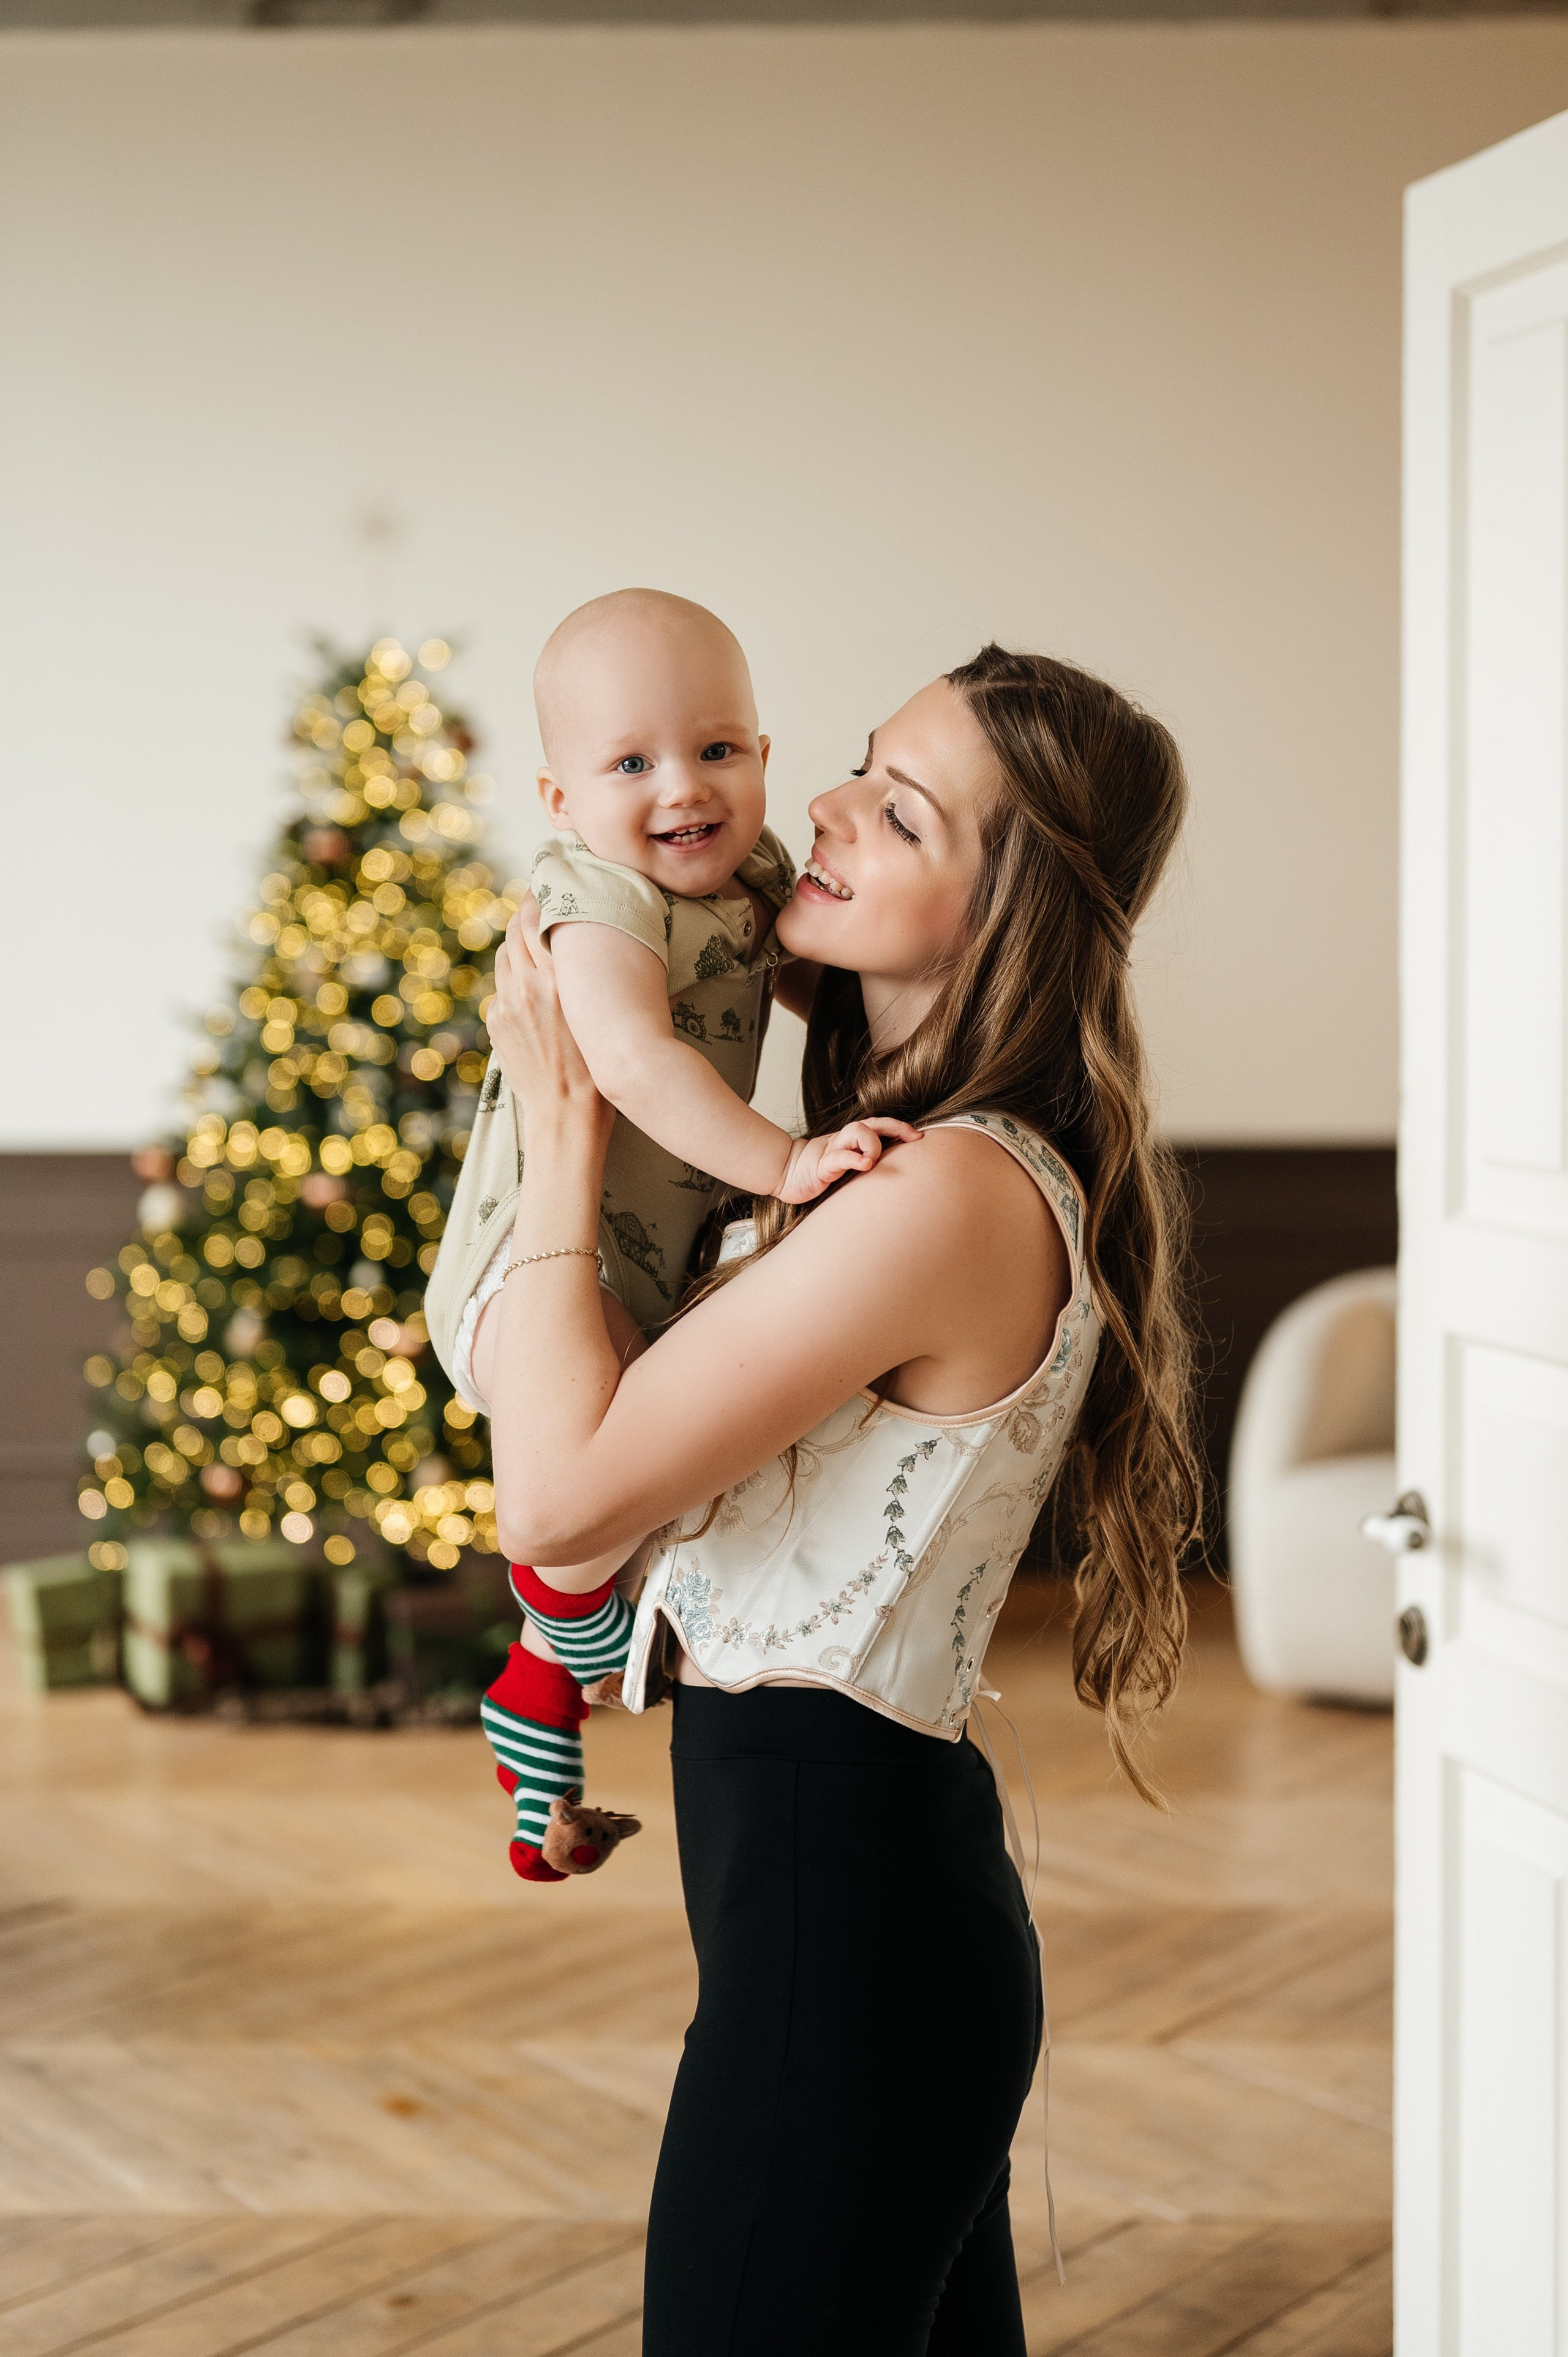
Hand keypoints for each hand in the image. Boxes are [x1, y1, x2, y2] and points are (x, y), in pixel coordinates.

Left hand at [487, 900, 615, 1157]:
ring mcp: (507, 1005)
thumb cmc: (601, 1068)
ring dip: (514, 945)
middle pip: (514, 931)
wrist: (566, 1114)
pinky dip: (511, 979)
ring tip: (528, 940)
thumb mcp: (609, 1017)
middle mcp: (528, 986)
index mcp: (560, 979)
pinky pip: (501, 988)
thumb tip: (652, 958)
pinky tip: (526, 983)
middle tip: (536, 903)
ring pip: (503, 957)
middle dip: (524, 914)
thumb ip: (614, 982)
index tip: (545, 886)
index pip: (539, 920)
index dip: (539, 898)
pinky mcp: (496, 1023)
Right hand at [776, 1118, 922, 1203]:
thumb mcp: (846, 1164)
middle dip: (896, 1127)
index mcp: (851, 1140)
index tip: (919, 1136)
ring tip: (875, 1159)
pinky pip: (839, 1157)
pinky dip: (854, 1159)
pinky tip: (865, 1165)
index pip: (879, 1125)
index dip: (899, 1127)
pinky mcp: (821, 1165)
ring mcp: (833, 1150)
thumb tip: (894, 1169)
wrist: (785, 1173)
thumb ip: (864, 1161)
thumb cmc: (819, 1171)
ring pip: (856, 1132)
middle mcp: (844, 1140)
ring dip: (872, 1143)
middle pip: (872, 1123)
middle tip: (913, 1138)